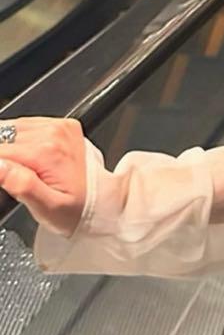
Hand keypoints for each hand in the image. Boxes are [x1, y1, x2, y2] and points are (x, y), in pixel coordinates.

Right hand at [0, 118, 87, 236]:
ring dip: (9, 148)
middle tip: (19, 178)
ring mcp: (60, 127)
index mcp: (48, 151)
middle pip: (3, 139)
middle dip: (3, 159)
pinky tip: (31, 159)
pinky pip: (26, 127)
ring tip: (26, 170)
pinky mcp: (63, 125)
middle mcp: (55, 133)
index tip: (7, 180)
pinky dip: (21, 141)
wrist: (102, 203)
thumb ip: (20, 184)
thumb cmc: (77, 209)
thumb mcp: (46, 207)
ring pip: (11, 130)